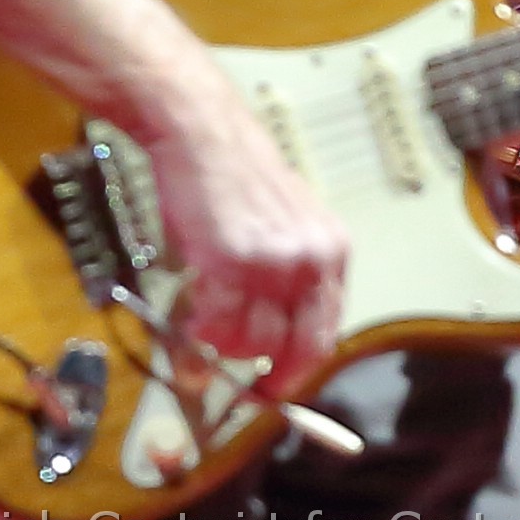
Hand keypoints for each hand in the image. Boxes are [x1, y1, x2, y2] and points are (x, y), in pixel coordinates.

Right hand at [133, 58, 347, 398]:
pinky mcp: (231, 262)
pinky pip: (216, 326)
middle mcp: (311, 260)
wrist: (196, 127)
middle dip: (271, 379)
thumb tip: (271, 329)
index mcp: (331, 249)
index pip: (327, 331)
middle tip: (248, 392)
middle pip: (300, 348)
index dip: (300, 366)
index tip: (281, 384)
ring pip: (254, 343)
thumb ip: (285, 271)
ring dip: (224, 353)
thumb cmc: (228, 168)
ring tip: (201, 345)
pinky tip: (188, 327)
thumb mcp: (280, 218)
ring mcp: (272, 264)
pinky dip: (198, 338)